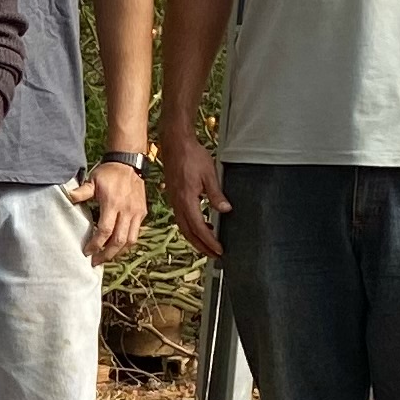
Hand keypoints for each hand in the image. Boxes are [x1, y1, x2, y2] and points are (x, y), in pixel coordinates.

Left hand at [77, 159, 149, 260]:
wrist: (128, 164)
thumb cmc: (108, 173)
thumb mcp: (93, 180)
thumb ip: (82, 192)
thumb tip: (68, 197)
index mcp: (113, 203)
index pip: (105, 230)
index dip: (96, 244)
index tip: (87, 251)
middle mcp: (127, 210)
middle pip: (119, 240)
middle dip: (107, 254)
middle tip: (95, 262)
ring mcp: (137, 213)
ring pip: (130, 240)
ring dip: (118, 252)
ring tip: (106, 257)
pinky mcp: (142, 213)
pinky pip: (136, 233)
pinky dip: (127, 243)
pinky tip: (118, 248)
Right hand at [161, 128, 229, 259]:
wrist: (175, 143)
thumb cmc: (191, 155)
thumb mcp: (209, 174)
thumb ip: (216, 194)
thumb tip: (225, 210)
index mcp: (187, 199)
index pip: (198, 228)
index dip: (209, 241)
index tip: (219, 250)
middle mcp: (178, 203)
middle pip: (188, 233)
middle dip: (201, 246)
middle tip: (214, 255)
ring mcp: (174, 201)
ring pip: (184, 227)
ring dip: (195, 238)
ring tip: (208, 244)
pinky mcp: (174, 197)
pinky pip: (181, 218)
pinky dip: (191, 226)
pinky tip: (201, 224)